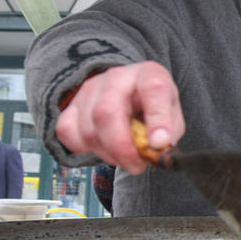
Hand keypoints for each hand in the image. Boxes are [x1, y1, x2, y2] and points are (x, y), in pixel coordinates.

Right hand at [55, 61, 184, 174]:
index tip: (159, 143)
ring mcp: (90, 89)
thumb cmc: (152, 108)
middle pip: (107, 112)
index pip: (153, 88)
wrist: (130, 96)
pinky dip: (84, 148)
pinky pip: (67, 132)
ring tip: (123, 157)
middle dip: (121, 148)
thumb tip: (157, 145)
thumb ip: (169, 132)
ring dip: (107, 154)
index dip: (157, 118)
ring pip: (87, 128)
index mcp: (149, 75)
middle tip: (136, 165)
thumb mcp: (173, 117)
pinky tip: (102, 148)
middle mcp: (117, 77)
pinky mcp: (72, 105)